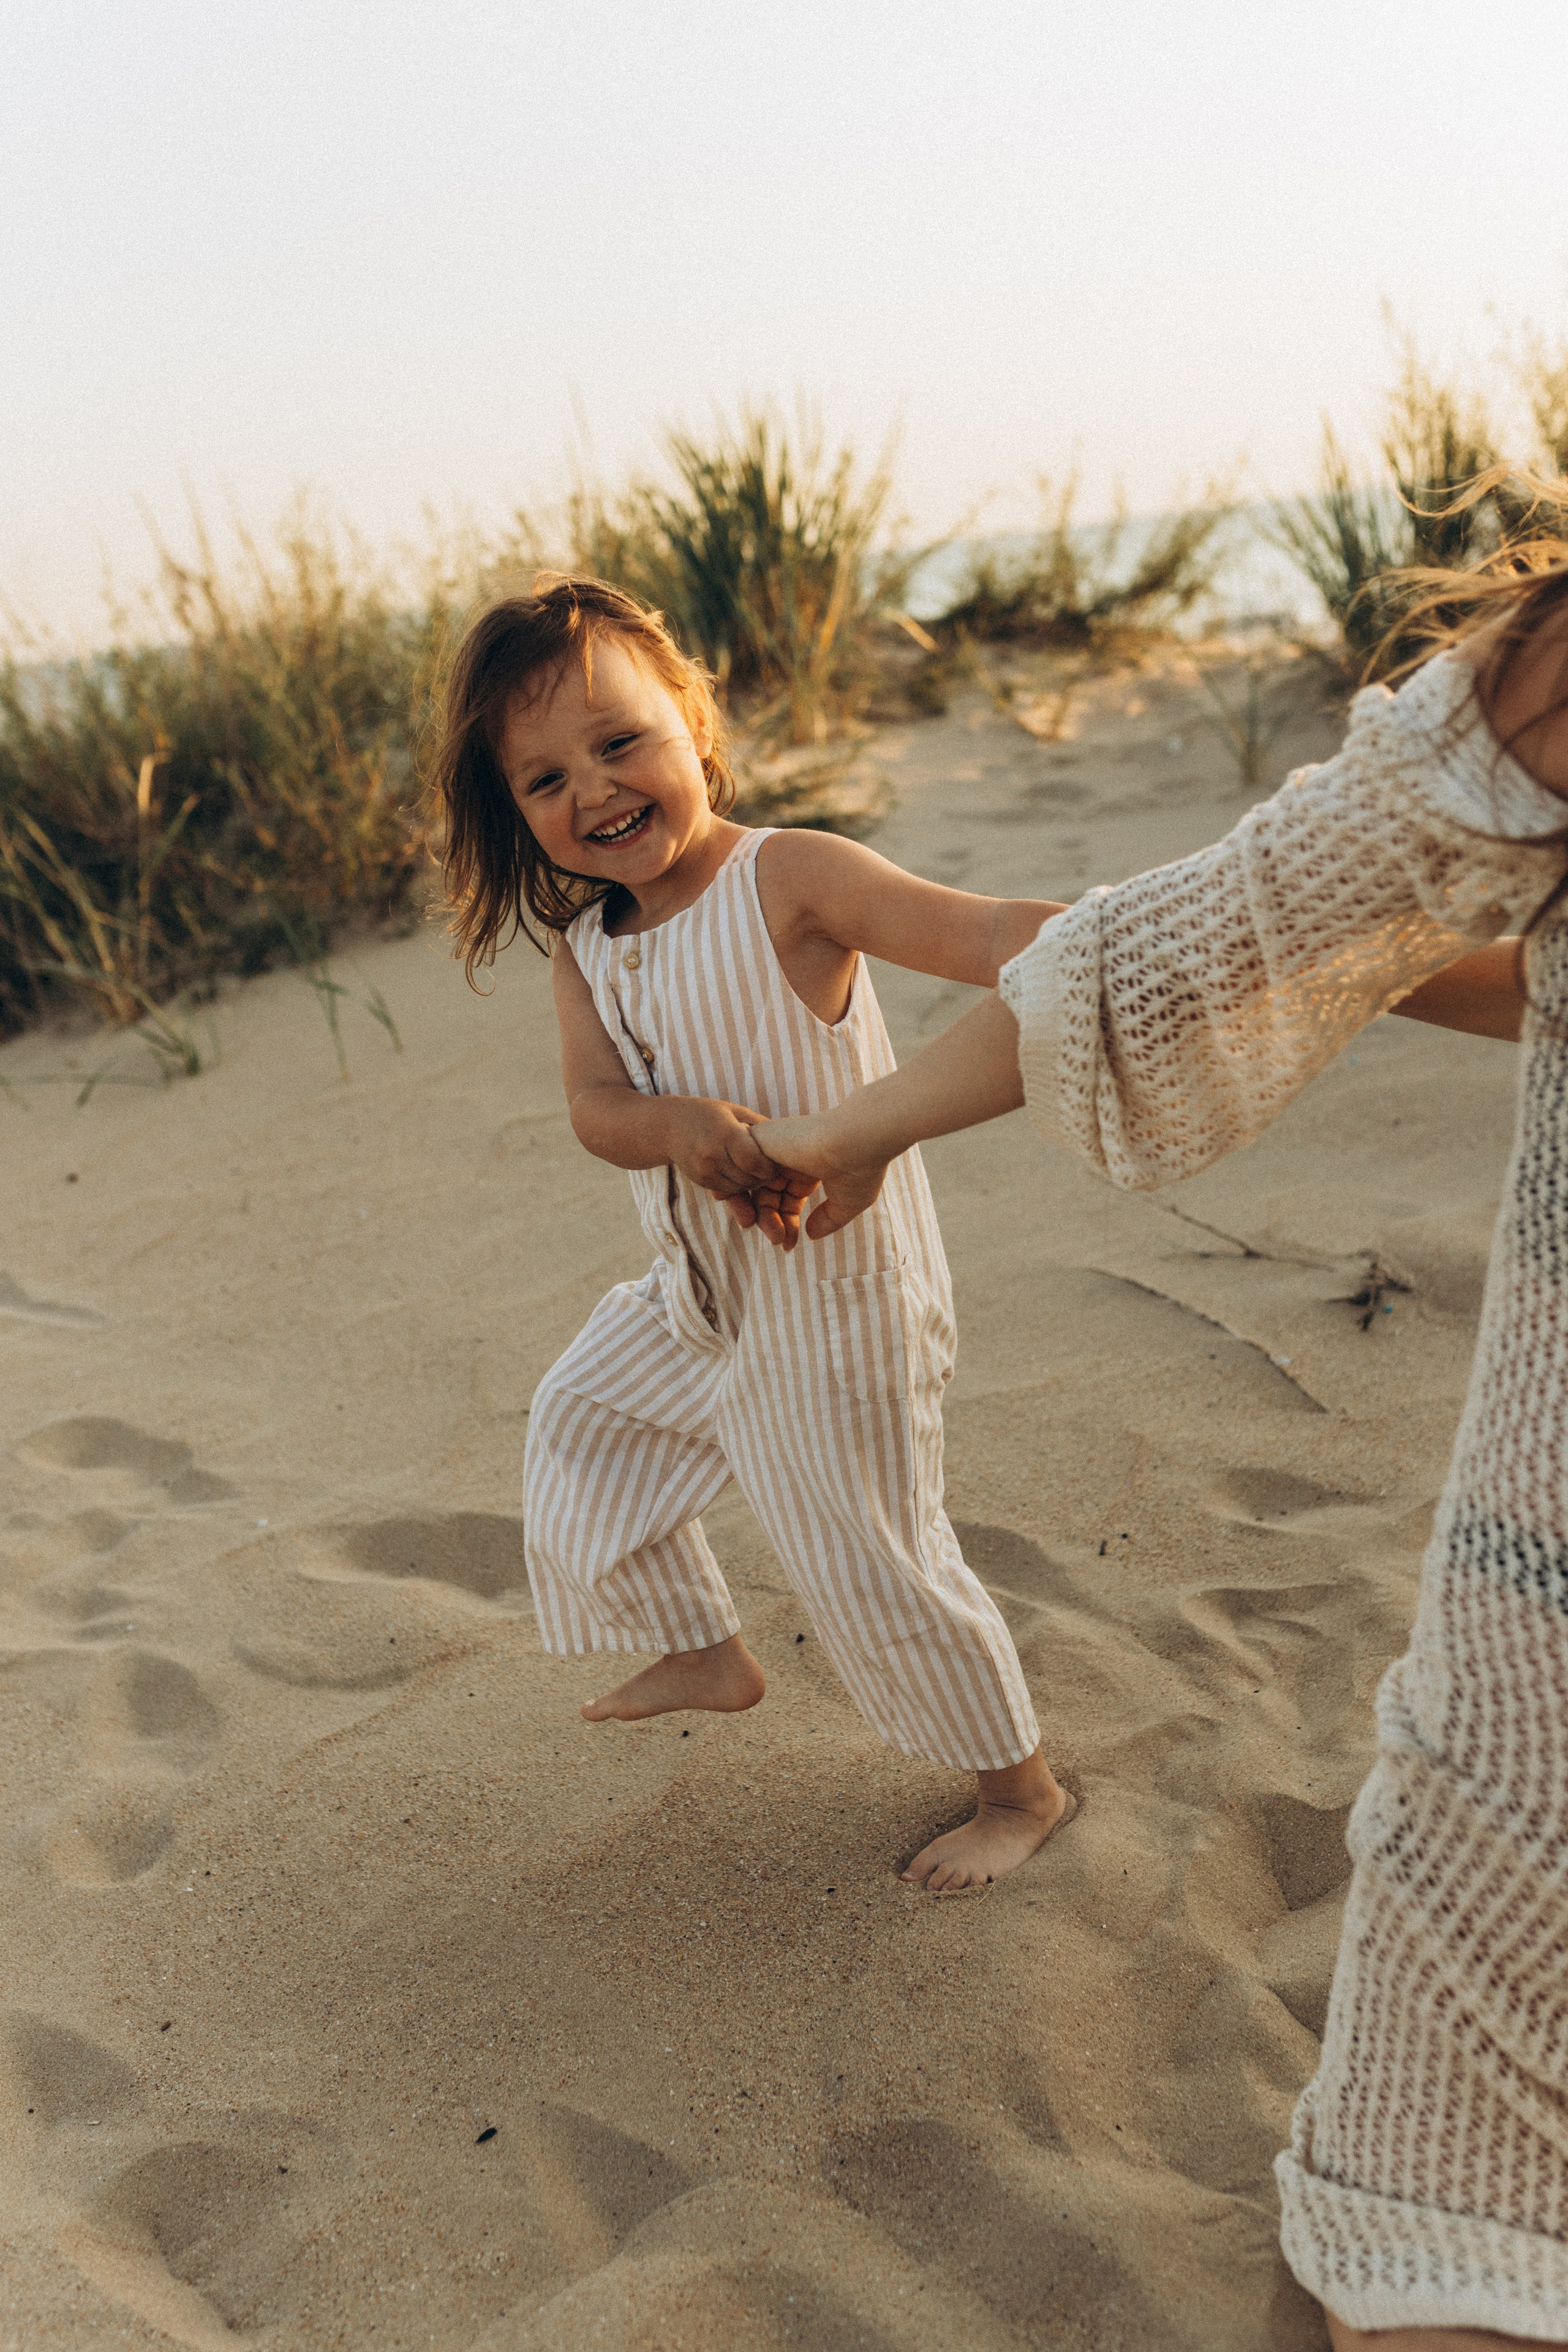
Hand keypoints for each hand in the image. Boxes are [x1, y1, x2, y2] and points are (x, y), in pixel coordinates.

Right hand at [661, 1099, 783, 1200]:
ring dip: (752, 1184)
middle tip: (770, 1170)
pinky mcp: (700, 1181)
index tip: (776, 1164)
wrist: (667, 1126)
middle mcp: (713, 1155)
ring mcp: (704, 1170)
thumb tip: (785, 1138)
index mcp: (726, 1134)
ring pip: (740, 1188)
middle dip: (764, 1177)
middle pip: (750, 1178)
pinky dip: (737, 1186)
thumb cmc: (706, 1114)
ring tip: (756, 1171)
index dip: (770, 1168)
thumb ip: (759, 1124)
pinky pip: (727, 1190)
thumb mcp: (733, 1111)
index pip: (756, 1162)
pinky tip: (740, 1173)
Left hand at [749, 1111, 891, 1242]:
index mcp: (809, 1168)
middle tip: (778, 1243)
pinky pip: (737, 1165)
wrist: (858, 1140)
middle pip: (769, 1196)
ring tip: (773, 1236)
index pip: (787, 1200)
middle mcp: (790, 1157)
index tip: (788, 1246)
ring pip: (754, 1185)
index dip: (786, 1224)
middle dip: (771, 1223)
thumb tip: (810, 1235)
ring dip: (759, 1215)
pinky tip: (748, 1210)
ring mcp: (775, 1147)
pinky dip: (738, 1187)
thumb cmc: (861, 1168)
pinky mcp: (761, 1138)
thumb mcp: (847, 1202)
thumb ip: (828, 1219)